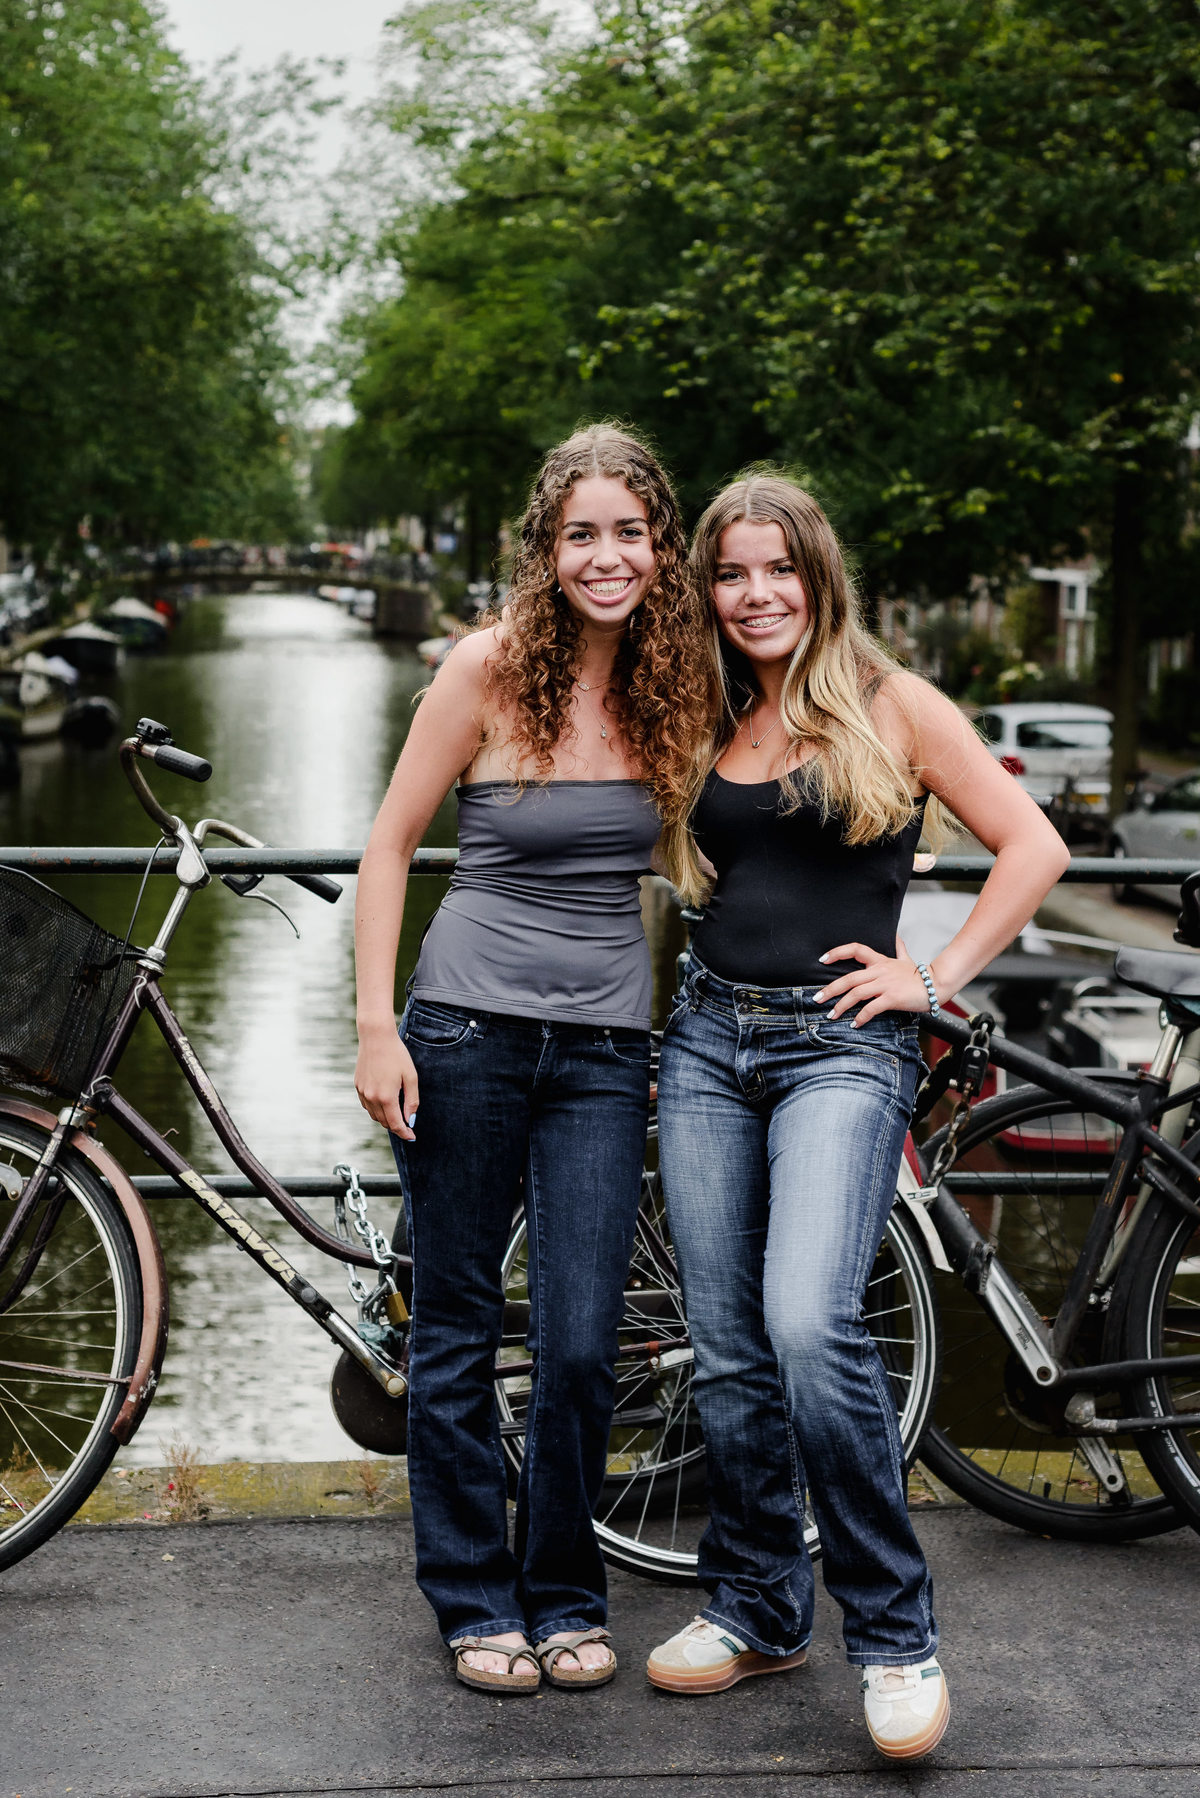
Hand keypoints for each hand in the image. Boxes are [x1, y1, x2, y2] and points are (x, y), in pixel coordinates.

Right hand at [355, 1024, 419, 1138]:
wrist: (376, 1037)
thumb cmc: (397, 1055)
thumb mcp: (410, 1077)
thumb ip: (412, 1101)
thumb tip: (410, 1119)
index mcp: (386, 1097)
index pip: (395, 1124)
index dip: (404, 1133)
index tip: (412, 1137)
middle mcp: (371, 1098)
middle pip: (384, 1122)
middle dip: (396, 1126)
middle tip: (407, 1126)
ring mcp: (362, 1092)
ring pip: (374, 1115)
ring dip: (385, 1119)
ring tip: (397, 1115)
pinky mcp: (358, 1086)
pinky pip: (367, 1105)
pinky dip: (376, 1110)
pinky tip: (384, 1104)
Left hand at [815, 935, 929, 1024]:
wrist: (937, 985)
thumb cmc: (920, 975)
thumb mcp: (907, 959)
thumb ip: (899, 948)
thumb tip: (896, 936)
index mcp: (880, 960)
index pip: (855, 949)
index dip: (837, 952)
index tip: (822, 959)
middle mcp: (880, 971)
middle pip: (849, 978)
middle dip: (831, 989)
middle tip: (817, 998)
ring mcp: (885, 984)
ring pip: (857, 993)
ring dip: (841, 1006)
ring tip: (832, 1015)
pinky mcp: (892, 998)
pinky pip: (871, 1008)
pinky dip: (861, 1017)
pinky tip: (854, 1024)